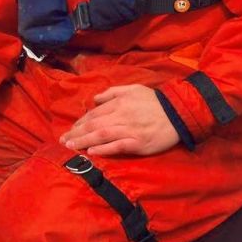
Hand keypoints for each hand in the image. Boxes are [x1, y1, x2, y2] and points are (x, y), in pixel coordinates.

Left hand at [59, 84, 178, 156]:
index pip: (94, 113)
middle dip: (76, 133)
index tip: (71, 129)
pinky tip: (91, 152)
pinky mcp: (137, 143)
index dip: (80, 122)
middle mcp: (121, 116)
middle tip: (63, 140)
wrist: (178, 113)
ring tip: (71, 146)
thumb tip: (95, 99)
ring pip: (101, 135)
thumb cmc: (155, 101)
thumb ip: (112, 93)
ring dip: (84, 141)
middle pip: (94, 125)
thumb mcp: (133, 89)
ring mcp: (129, 130)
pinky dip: (103, 149)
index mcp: (119, 103)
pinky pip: (117, 146)